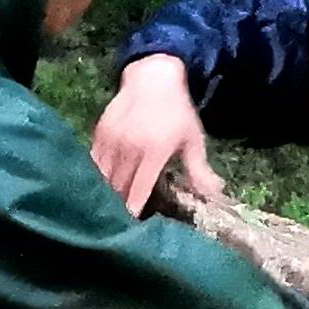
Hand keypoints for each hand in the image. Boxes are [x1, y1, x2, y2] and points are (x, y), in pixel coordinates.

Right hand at [90, 51, 217, 216]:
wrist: (152, 77)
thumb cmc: (177, 111)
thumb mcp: (193, 140)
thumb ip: (199, 170)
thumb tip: (216, 196)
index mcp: (154, 151)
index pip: (138, 191)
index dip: (132, 213)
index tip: (132, 231)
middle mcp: (129, 148)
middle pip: (117, 189)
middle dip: (117, 210)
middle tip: (118, 229)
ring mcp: (111, 141)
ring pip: (101, 178)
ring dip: (103, 197)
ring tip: (106, 216)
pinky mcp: (99, 134)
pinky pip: (93, 164)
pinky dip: (94, 179)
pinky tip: (96, 193)